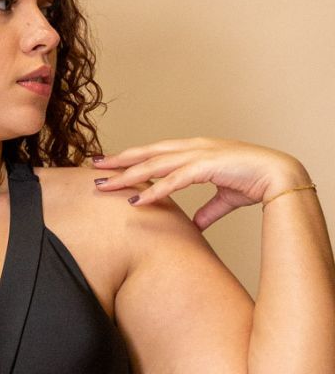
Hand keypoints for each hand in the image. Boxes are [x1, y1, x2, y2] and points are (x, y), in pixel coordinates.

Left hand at [90, 137, 313, 230]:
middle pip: (147, 154)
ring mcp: (200, 155)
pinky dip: (154, 190)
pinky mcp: (208, 166)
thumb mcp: (223, 198)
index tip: (109, 164)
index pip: (155, 153)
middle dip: (119, 160)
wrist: (280, 177)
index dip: (131, 157)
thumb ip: (207, 210)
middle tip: (93, 166)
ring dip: (127, 175)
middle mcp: (194, 148)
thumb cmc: (254, 182)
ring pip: (154, 164)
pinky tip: (136, 200)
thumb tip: (194, 225)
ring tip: (104, 185)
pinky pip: (174, 180)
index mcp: (195, 151)